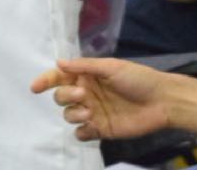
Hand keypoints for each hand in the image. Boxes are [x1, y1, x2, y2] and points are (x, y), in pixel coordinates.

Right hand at [31, 57, 169, 140]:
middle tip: (83, 95)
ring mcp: (93, 112)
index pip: (61, 77)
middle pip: (61, 97)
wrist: (161, 102)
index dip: (46, 80)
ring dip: (74, 114)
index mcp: (89, 76)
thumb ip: (84, 66)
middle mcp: (88, 93)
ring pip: (68, 115)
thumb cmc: (138, 79)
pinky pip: (81, 133)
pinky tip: (92, 126)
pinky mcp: (100, 129)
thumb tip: (58, 62)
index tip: (36, 87)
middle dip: (65, 96)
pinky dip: (82, 131)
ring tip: (91, 112)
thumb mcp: (111, 67)